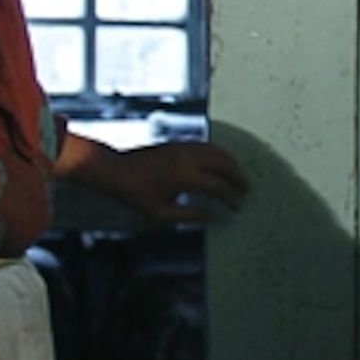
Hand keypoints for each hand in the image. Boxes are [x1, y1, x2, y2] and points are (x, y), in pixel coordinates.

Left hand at [63, 137, 249, 225]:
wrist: (114, 170)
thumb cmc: (134, 194)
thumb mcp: (161, 213)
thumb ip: (189, 215)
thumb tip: (211, 215)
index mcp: (185, 177)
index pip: (219, 186)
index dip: (231, 197)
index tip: (236, 206)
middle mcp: (188, 158)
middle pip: (225, 164)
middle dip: (238, 177)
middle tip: (245, 190)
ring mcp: (183, 148)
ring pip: (218, 151)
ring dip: (231, 163)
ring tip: (237, 176)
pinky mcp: (178, 143)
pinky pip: (207, 146)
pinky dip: (219, 154)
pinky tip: (220, 164)